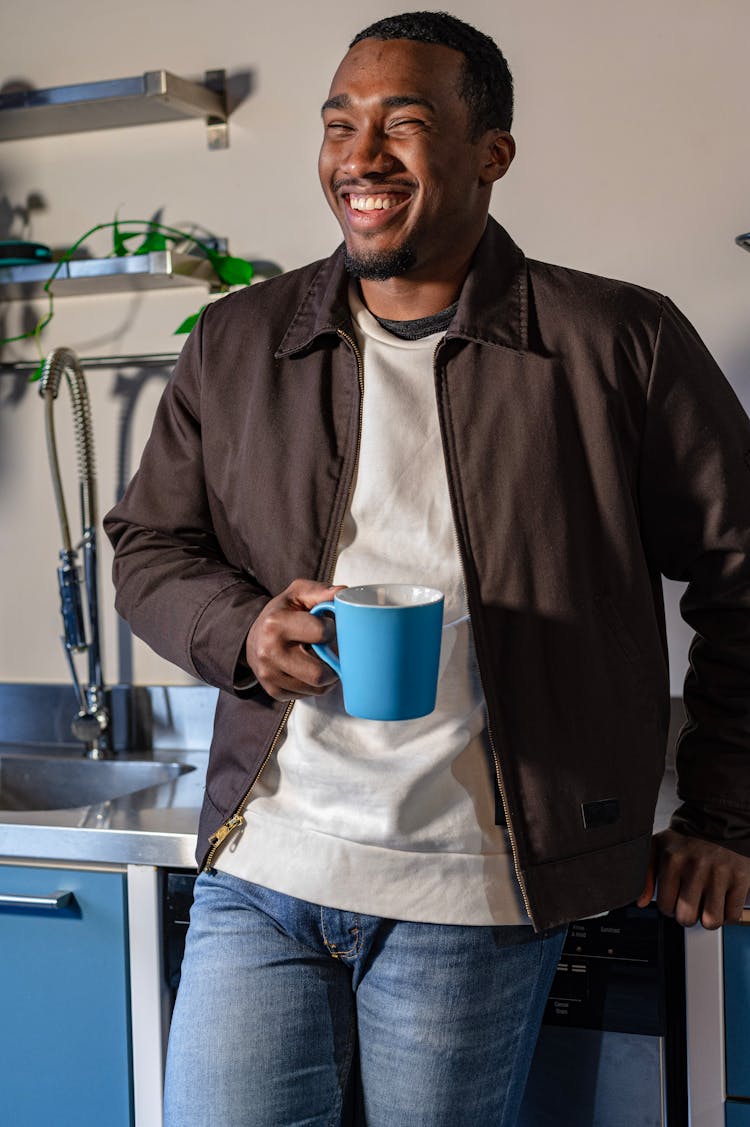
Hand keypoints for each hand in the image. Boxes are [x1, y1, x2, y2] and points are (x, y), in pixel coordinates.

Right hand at [245, 578, 344, 701]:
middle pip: (320, 674)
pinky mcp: (274, 692)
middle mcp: (269, 653)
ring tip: (320, 659)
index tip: (326, 627)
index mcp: (275, 624)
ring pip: (317, 689)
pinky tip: (308, 669)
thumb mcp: (297, 594)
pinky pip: (307, 695)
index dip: (330, 629)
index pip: (321, 634)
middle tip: (331, 651)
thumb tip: (343, 593)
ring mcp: (270, 676)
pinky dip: (314, 685)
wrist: (253, 637)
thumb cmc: (281, 614)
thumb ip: (320, 591)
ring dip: (326, 676)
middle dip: (333, 663)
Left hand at [637, 828, 749, 928]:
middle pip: (687, 918)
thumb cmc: (686, 839)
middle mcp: (696, 866)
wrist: (719, 820)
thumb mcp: (658, 847)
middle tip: (691, 903)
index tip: (675, 898)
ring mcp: (720, 873)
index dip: (670, 907)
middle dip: (687, 915)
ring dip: (708, 918)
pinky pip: (733, 916)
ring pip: (711, 921)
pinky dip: (727, 914)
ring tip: (706, 904)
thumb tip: (641, 902)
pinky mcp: (741, 878)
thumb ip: (646, 874)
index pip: (666, 906)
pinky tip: (722, 900)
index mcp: (673, 859)